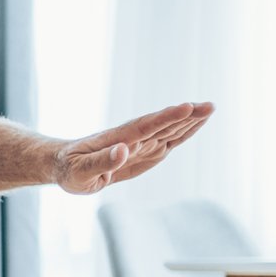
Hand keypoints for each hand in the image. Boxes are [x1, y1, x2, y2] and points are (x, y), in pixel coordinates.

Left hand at [52, 101, 213, 193]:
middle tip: (209, 106)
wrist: (66, 165)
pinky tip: (197, 123)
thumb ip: (101, 162)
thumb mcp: (79, 171)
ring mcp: (141, 144)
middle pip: (163, 125)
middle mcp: (133, 138)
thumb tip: (123, 150)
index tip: (185, 107)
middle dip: (185, 116)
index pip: (145, 126)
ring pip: (169, 130)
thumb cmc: (70, 168)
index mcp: (117, 139)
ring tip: (210, 109)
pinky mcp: (146, 152)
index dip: (165, 118)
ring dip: (189, 120)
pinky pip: (168, 140)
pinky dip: (184, 132)